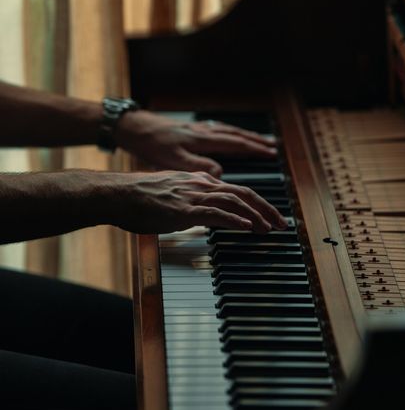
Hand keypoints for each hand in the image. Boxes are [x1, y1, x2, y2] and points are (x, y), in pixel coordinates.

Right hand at [108, 170, 287, 234]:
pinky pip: (214, 213)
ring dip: (255, 215)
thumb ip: (190, 200)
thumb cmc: (138, 198)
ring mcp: (192, 195)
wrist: (116, 194)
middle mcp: (200, 184)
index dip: (258, 203)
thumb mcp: (171, 195)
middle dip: (266, 209)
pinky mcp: (182, 209)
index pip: (237, 190)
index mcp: (199, 181)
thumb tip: (202, 212)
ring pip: (233, 201)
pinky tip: (246, 227)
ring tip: (269, 229)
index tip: (271, 216)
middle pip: (243, 193)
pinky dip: (234, 219)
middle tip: (282, 225)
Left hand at [116, 111, 276, 175]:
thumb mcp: (173, 160)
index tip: (271, 153)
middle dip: (256, 141)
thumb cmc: (150, 145)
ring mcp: (197, 129)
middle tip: (274, 146)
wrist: (133, 127)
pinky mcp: (189, 130)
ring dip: (245, 136)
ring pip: (227, 131)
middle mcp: (203, 132)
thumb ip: (198, 166)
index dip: (255, 149)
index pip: (236, 143)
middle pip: (236, 135)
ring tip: (259, 140)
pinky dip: (229, 133)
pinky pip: (217, 130)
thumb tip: (221, 173)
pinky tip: (229, 136)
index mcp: (203, 139)